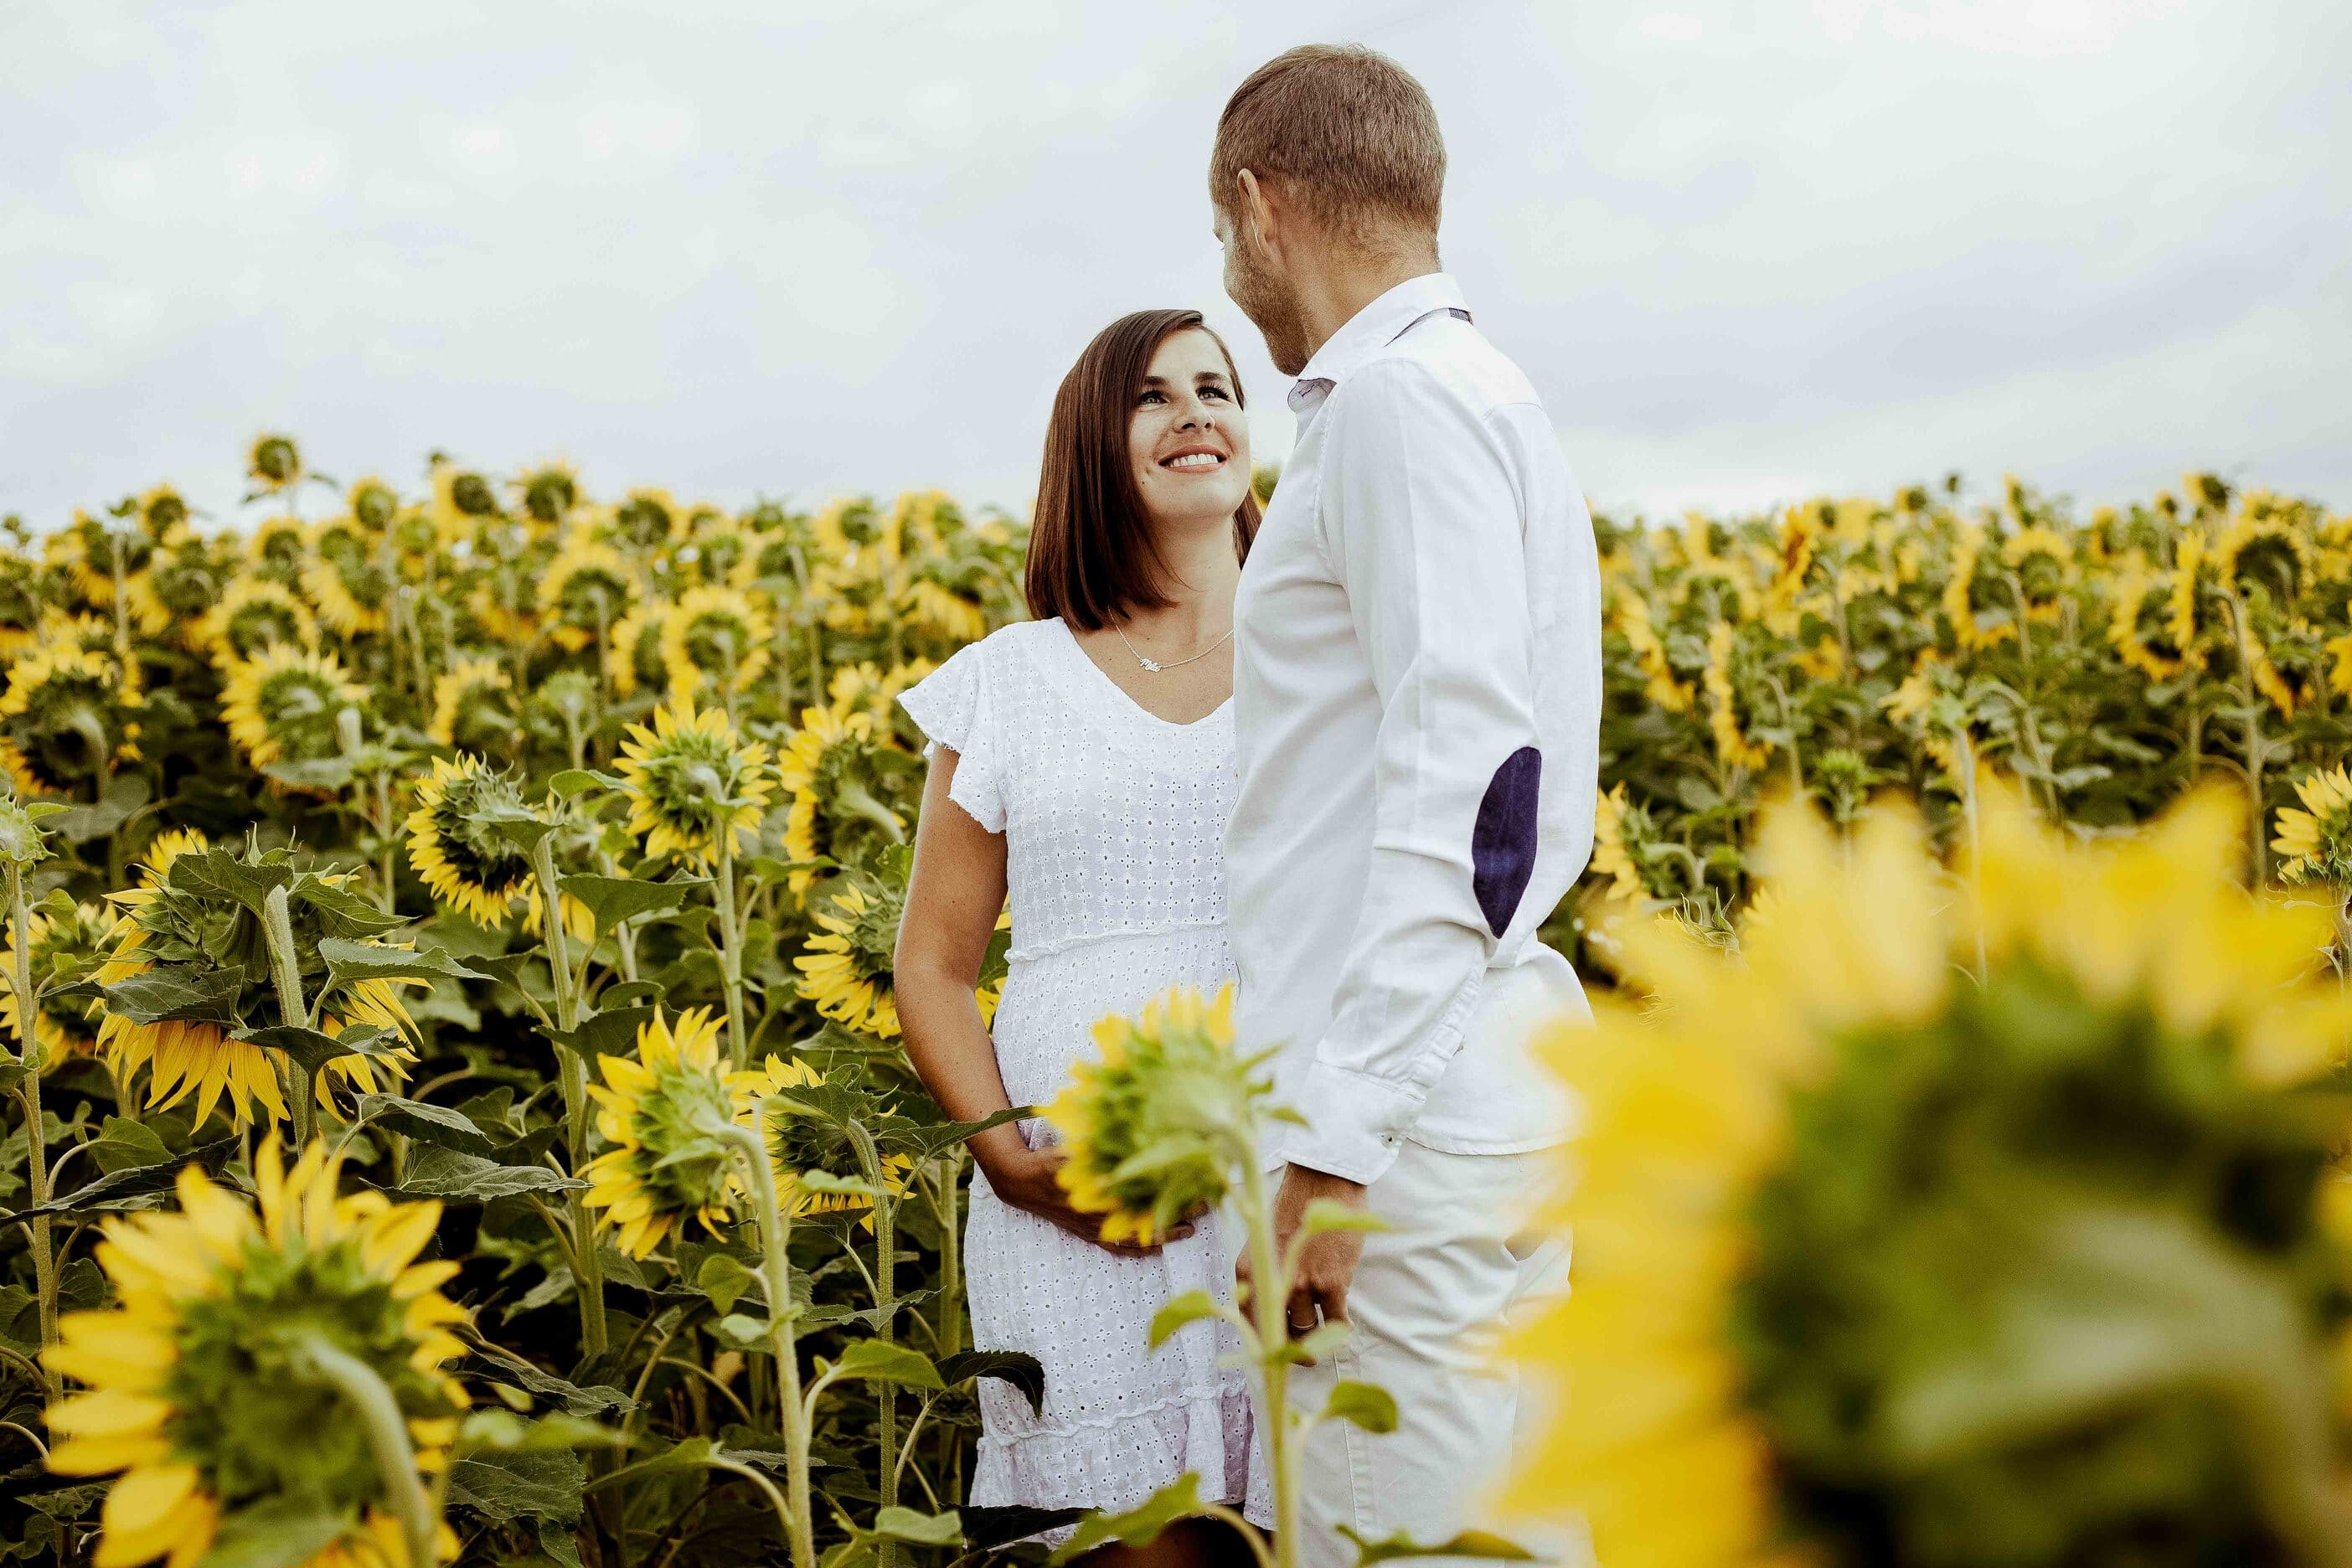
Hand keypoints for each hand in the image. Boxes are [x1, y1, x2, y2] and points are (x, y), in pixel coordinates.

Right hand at [984, 1145, 1196, 1256]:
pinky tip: (1160, 1245)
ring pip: (1138, 1237)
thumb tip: (1130, 1128)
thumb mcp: (1073, 1147)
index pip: (1145, 1196)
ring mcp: (1095, 1230)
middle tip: (1205, 1206)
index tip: (1195, 1185)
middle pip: (1147, 1218)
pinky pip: (1120, 1248)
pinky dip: (1141, 1248)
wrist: (1020, 1181)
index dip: (1171, 1192)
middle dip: (1177, 1212)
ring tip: (1191, 1229)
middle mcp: (1100, 1216)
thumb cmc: (1049, 1160)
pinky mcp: (1090, 1235)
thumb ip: (1097, 1142)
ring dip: (1165, 1232)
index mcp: (1099, 1194)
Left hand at [1238, 1164, 1367, 1354]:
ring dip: (1319, 1334)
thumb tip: (1270, 1313)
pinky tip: (1345, 1325)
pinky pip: (1337, 1322)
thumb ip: (1263, 1277)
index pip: (1249, 1325)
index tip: (1277, 1353)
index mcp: (1247, 1272)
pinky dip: (1342, 1328)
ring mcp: (1301, 1284)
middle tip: (1306, 1354)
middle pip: (1278, 1335)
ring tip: (1326, 1332)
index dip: (1264, 1345)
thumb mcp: (1263, 1243)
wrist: (1322, 1180)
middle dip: (1292, 1349)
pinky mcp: (1331, 1282)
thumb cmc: (1293, 1208)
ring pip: (1308, 1331)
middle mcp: (1270, 1282)